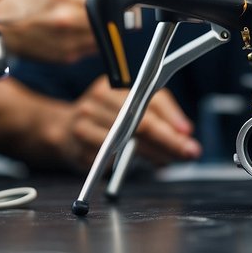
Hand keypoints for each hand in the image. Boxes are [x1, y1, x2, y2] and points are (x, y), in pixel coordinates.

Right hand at [0, 0, 96, 62]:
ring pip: (101, 32)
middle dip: (105, 13)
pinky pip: (91, 47)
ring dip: (101, 28)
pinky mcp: (66, 54)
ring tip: (91, 22)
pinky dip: (90, 41)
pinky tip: (80, 33)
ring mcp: (67, 37)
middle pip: (104, 15)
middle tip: (103, 11)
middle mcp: (66, 15)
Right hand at [47, 77, 201, 171]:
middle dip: (169, 141)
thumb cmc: (105, 116)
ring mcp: (84, 125)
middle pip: (140, 123)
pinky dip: (129, 165)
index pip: (148, 98)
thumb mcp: (129, 105)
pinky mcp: (78, 150)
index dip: (171, 116)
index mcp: (111, 86)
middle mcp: (96, 101)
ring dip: (154, 155)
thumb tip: (185, 131)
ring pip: (129, 144)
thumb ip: (158, 112)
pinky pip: (111, 160)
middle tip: (189, 152)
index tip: (188, 133)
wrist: (62, 129)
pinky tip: (139, 166)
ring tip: (169, 161)